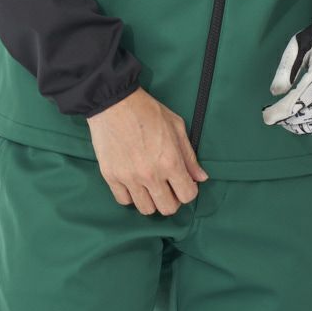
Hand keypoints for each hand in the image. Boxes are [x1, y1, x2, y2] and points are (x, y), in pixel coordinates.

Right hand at [87, 87, 208, 215]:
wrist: (114, 102)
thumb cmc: (147, 110)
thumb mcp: (176, 127)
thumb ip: (189, 156)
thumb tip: (201, 177)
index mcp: (170, 162)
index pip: (187, 195)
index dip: (189, 190)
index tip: (184, 182)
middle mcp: (150, 175)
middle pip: (167, 208)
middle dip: (172, 199)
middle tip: (168, 186)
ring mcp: (129, 178)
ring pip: (146, 209)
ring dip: (151, 199)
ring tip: (150, 185)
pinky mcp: (110, 176)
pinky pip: (124, 200)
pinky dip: (131, 195)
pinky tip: (133, 182)